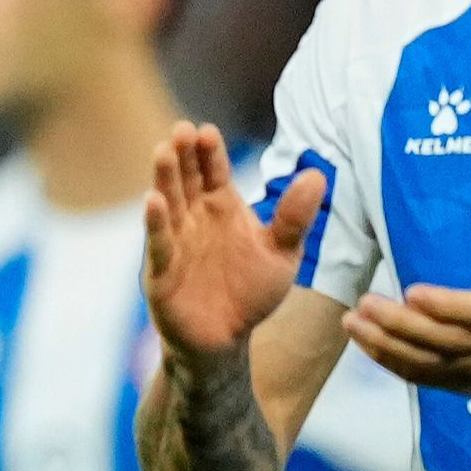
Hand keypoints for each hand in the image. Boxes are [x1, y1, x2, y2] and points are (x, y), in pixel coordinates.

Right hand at [144, 125, 312, 363]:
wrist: (227, 340)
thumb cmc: (251, 293)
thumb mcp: (283, 254)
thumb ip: (295, 217)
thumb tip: (317, 176)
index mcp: (222, 206)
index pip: (214, 170)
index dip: (210, 151)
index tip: (208, 131)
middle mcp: (194, 217)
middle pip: (187, 178)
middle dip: (183, 155)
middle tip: (182, 130)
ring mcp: (175, 241)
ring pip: (169, 203)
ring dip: (165, 178)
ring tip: (164, 152)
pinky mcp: (161, 271)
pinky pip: (159, 243)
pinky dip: (155, 222)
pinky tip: (153, 201)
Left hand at [345, 195, 470, 393]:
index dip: (442, 305)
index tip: (410, 291)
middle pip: (439, 340)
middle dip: (398, 325)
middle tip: (363, 304)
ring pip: (424, 363)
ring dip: (384, 345)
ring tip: (351, 323)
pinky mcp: (456, 384)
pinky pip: (419, 377)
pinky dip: (389, 362)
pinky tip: (364, 342)